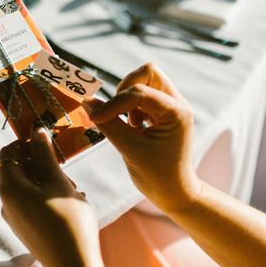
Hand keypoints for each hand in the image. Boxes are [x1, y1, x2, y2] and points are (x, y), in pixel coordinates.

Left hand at [0, 129, 116, 266]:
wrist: (74, 266)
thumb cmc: (67, 221)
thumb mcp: (58, 182)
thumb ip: (45, 155)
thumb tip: (36, 132)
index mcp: (10, 189)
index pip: (7, 153)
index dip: (26, 142)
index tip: (48, 139)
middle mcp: (8, 203)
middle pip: (19, 168)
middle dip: (42, 161)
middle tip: (64, 166)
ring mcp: (17, 217)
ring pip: (30, 184)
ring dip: (49, 178)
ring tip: (71, 187)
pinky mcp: (28, 227)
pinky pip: (34, 200)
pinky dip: (49, 193)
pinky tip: (71, 201)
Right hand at [83, 64, 201, 214]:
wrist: (175, 193)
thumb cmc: (156, 176)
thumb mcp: (129, 150)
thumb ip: (108, 125)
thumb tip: (87, 102)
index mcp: (176, 112)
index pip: (140, 92)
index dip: (114, 103)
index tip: (95, 118)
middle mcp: (178, 102)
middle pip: (148, 72)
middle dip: (126, 88)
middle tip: (117, 113)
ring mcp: (173, 105)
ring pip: (146, 80)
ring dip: (129, 97)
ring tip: (130, 124)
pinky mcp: (165, 111)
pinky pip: (146, 93)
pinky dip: (133, 104)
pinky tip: (133, 126)